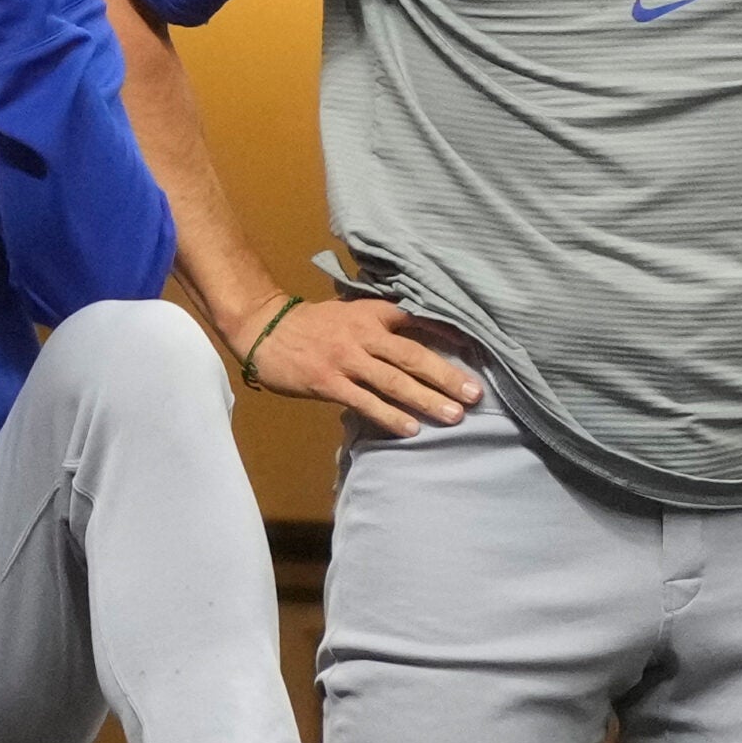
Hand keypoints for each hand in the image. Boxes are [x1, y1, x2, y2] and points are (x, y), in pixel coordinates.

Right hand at [230, 294, 481, 438]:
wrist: (264, 328)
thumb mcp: (350, 312)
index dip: (447, 334)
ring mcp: (346, 360)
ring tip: (453, 416)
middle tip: (474, 394)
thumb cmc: (311, 324)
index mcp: (371, 313)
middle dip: (446, 376)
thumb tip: (422, 338)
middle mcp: (362, 335)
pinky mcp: (329, 382)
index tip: (477, 348)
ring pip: (393, 381)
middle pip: (412, 356)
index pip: (417, 320)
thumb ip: (381, 324)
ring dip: (426, 399)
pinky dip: (389, 415)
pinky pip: (365, 401)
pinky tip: (410, 429)